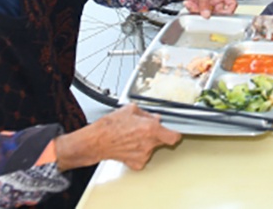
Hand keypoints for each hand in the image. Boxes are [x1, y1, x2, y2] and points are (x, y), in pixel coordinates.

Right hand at [54, 104, 180, 171]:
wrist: (96, 141)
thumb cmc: (110, 125)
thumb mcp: (131, 110)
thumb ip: (147, 114)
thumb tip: (154, 117)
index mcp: (150, 129)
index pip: (174, 136)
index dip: (175, 133)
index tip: (175, 131)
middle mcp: (149, 143)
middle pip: (163, 140)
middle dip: (158, 134)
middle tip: (146, 129)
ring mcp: (143, 155)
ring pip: (152, 147)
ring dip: (147, 142)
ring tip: (133, 136)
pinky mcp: (136, 163)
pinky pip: (143, 156)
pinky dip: (139, 151)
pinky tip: (130, 145)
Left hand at [170, 0, 236, 16]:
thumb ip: (204, 2)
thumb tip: (207, 14)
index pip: (232, 3)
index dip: (229, 11)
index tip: (222, 17)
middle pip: (218, 12)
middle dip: (208, 12)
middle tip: (201, 10)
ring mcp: (208, 2)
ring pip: (208, 14)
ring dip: (198, 11)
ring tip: (192, 4)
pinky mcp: (201, 6)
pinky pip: (200, 13)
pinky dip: (193, 10)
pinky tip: (190, 4)